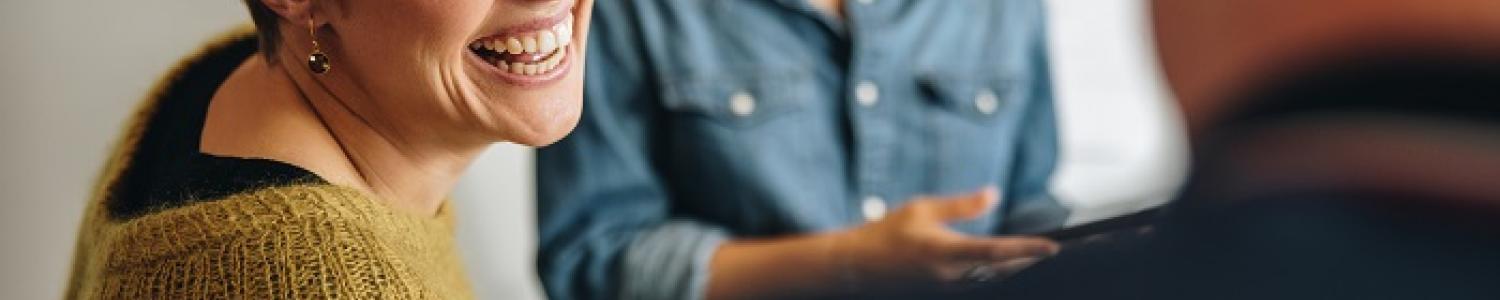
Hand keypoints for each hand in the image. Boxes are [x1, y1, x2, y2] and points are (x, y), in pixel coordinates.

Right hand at [832, 187, 1058, 290]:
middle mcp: (950, 275)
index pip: (998, 251)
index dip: (1028, 249)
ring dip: (1011, 270)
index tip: (1052, 246)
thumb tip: (994, 195)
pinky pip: (975, 285)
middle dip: (1026, 262)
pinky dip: (992, 275)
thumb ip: (962, 206)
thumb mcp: (923, 209)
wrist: (856, 266)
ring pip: (990, 280)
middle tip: (1050, 251)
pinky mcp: (940, 293)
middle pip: (1001, 271)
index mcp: (946, 251)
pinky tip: (1002, 267)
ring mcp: (946, 288)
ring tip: (1032, 258)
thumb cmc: (887, 233)